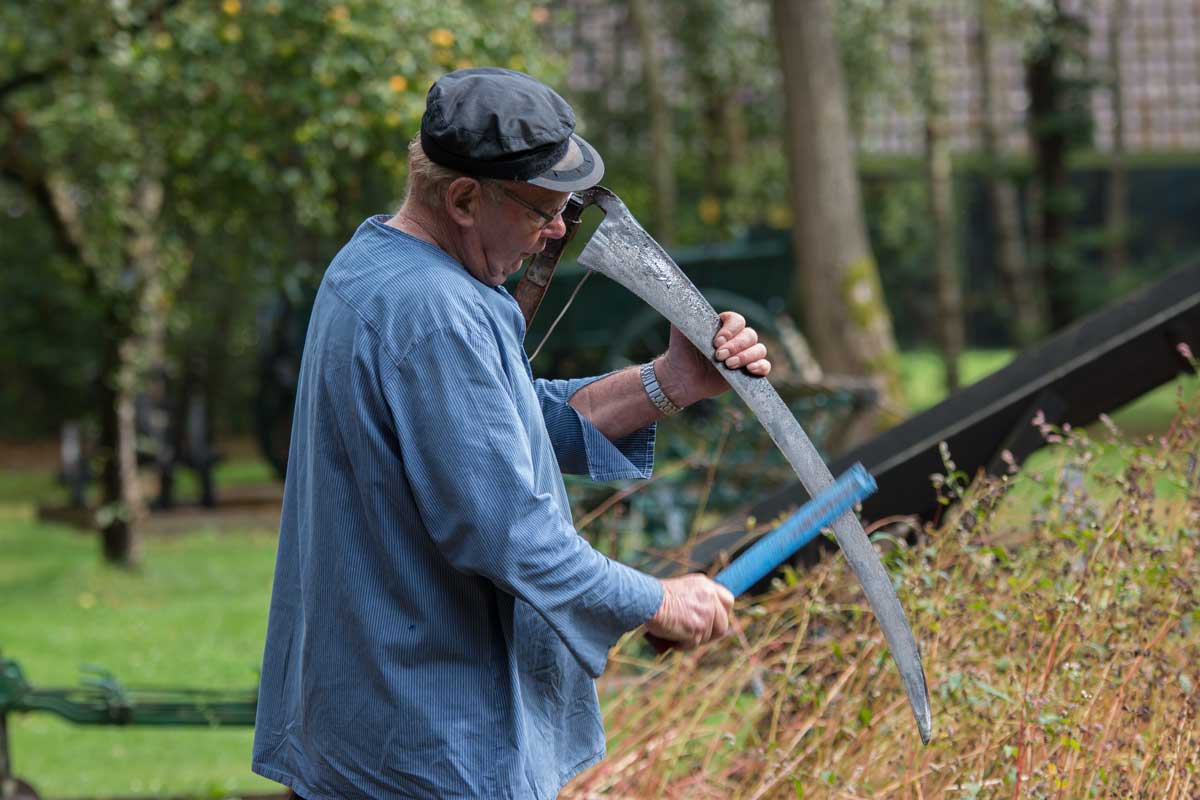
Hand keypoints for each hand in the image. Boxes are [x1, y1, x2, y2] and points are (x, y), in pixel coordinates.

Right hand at [645, 574, 734, 649]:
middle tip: (695, 636)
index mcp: (706, 585)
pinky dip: (683, 644)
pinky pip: (695, 644)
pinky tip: (671, 638)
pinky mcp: (699, 627)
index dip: (722, 614)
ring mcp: (707, 612)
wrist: (646, 601)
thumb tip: (702, 619)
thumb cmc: (655, 598)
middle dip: (711, 633)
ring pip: (709, 636)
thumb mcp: (681, 591)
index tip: (713, 622)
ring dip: (693, 640)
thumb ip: (696, 600)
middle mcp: (710, 597)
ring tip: (676, 634)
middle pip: (723, 623)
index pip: (728, 601)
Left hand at [656, 311, 771, 406]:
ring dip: (746, 356)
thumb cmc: (680, 352)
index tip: (717, 342)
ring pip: (759, 349)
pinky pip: (765, 365)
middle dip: (736, 346)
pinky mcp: (748, 372)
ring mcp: (744, 355)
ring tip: (729, 365)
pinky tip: (749, 370)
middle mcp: (736, 338)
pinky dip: (761, 366)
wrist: (680, 378)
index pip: (737, 320)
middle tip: (719, 356)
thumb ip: (685, 313)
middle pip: (750, 335)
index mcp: (724, 326)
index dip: (731, 330)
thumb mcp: (680, 330)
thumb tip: (684, 295)